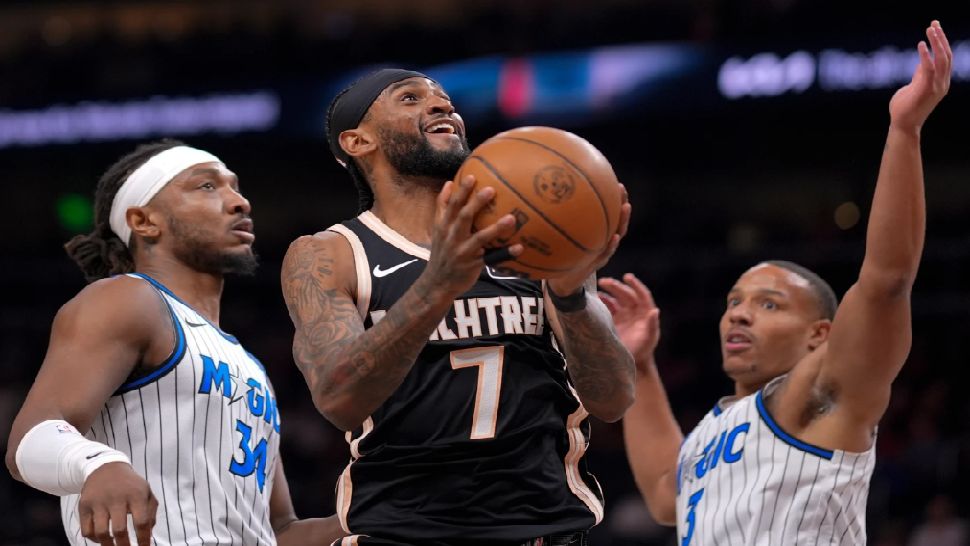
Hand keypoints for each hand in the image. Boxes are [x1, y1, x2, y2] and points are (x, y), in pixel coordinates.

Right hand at [78, 462, 157, 545]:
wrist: (106, 467)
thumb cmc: (130, 485)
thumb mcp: (147, 492)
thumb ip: (151, 512)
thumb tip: (148, 535)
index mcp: (136, 494)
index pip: (142, 522)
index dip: (143, 539)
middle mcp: (117, 498)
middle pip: (119, 530)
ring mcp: (98, 502)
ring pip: (101, 532)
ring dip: (108, 545)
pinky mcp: (84, 505)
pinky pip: (86, 530)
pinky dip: (94, 539)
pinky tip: (102, 539)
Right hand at [420, 175, 522, 299]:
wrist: (437, 283)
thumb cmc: (442, 252)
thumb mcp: (437, 229)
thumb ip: (442, 207)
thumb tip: (448, 183)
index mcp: (444, 226)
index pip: (451, 205)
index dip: (461, 191)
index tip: (472, 176)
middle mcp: (452, 237)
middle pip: (464, 217)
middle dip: (476, 203)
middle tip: (491, 189)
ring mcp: (463, 251)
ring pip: (480, 238)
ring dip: (495, 228)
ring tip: (511, 219)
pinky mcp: (473, 265)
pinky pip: (492, 259)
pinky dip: (506, 253)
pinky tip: (519, 247)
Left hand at [547, 183, 631, 295]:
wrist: (562, 282)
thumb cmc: (560, 257)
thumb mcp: (557, 239)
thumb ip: (555, 222)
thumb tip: (540, 199)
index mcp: (595, 232)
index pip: (606, 212)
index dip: (611, 197)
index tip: (612, 181)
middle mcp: (602, 240)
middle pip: (615, 219)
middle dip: (620, 203)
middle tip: (621, 188)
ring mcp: (602, 251)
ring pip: (617, 234)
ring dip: (622, 221)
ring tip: (625, 207)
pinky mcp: (597, 264)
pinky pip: (606, 254)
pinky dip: (611, 246)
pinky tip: (614, 238)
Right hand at [598, 273, 659, 370]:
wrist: (630, 361)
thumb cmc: (642, 350)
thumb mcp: (649, 338)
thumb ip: (652, 325)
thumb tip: (655, 310)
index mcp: (645, 312)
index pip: (641, 294)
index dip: (635, 285)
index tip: (627, 277)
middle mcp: (634, 311)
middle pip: (626, 294)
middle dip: (616, 286)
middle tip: (604, 282)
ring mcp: (623, 314)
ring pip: (615, 298)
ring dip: (608, 291)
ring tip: (598, 288)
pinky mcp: (614, 319)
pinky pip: (608, 306)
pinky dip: (602, 301)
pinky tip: (595, 299)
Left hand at [889, 20, 950, 132]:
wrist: (902, 126)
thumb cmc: (904, 108)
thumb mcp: (915, 86)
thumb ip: (920, 74)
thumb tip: (923, 61)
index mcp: (940, 82)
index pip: (946, 58)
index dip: (942, 42)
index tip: (935, 27)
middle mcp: (942, 83)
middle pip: (947, 55)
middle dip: (941, 38)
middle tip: (934, 23)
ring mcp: (936, 87)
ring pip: (942, 59)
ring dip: (937, 42)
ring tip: (930, 28)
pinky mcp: (926, 89)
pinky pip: (928, 68)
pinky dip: (925, 55)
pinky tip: (921, 44)